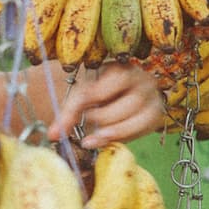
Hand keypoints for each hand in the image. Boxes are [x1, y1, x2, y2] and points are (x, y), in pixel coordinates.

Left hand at [47, 61, 162, 148]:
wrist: (115, 95)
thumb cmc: (97, 92)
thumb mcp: (81, 96)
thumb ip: (68, 114)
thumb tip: (53, 135)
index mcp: (122, 69)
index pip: (112, 82)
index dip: (92, 99)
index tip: (77, 112)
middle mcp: (143, 81)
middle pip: (130, 103)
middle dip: (105, 117)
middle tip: (87, 124)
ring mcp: (153, 99)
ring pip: (140, 119)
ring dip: (115, 132)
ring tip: (94, 139)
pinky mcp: (154, 116)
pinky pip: (144, 130)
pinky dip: (125, 137)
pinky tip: (109, 140)